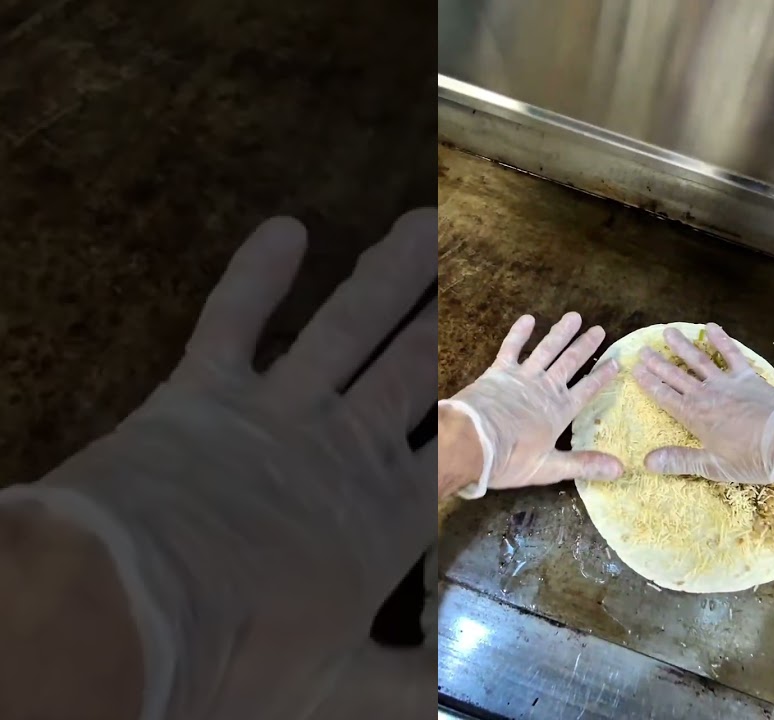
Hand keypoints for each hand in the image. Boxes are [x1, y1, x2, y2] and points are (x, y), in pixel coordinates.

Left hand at [0, 211, 438, 717]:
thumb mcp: (338, 697)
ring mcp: (279, 409)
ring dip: (387, 273)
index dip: (485, 412)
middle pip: (410, 367)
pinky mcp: (205, 389)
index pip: (453, 451)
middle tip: (472, 262)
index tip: (517, 378)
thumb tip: (451, 706)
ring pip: (346, 327)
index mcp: (384, 516)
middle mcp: (345, 447)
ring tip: (422, 222)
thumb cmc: (242, 660)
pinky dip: (259, 274)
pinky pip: (236, 318)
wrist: (131, 612)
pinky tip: (285, 228)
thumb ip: (403, 692)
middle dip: (440, 316)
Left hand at [441, 312, 623, 497]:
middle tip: (599, 330)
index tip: (616, 361)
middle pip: (571, 363)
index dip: (602, 375)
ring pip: (547, 349)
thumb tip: (620, 470)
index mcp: (560, 411)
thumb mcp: (550, 468)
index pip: (588, 389)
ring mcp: (524, 376)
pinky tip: (528, 319)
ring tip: (574, 317)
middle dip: (586, 346)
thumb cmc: (511, 459)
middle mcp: (546, 388)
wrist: (473, 441)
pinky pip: (512, 347)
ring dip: (561, 332)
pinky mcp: (500, 371)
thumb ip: (584, 464)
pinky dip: (520, 332)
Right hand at [632, 324, 773, 484]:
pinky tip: (711, 327)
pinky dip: (722, 340)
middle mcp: (706, 394)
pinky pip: (732, 355)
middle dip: (658, 363)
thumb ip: (680, 460)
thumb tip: (647, 461)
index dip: (649, 383)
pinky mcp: (748, 377)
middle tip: (643, 350)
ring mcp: (727, 382)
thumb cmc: (751, 458)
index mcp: (695, 416)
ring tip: (669, 332)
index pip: (665, 396)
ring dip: (683, 346)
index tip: (635, 369)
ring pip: (699, 360)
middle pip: (677, 376)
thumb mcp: (713, 467)